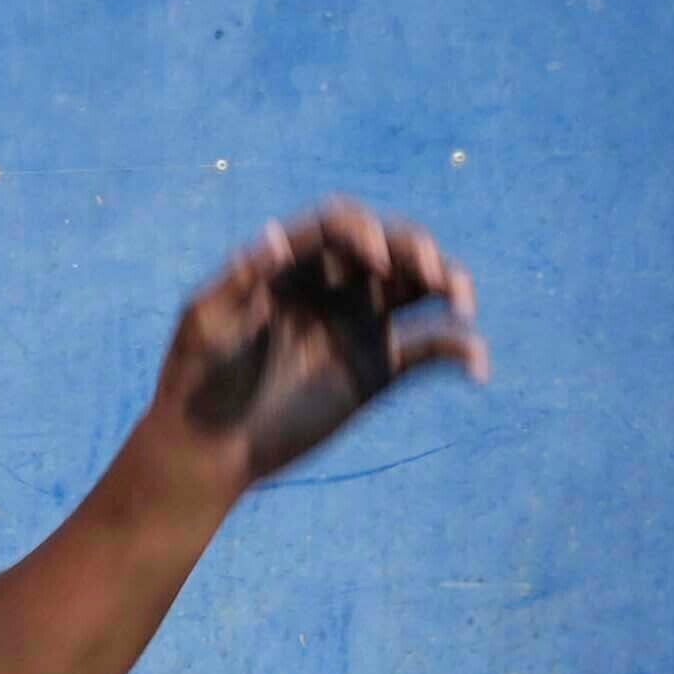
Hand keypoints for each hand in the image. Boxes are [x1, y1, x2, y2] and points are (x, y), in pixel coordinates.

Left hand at [139, 205, 481, 489]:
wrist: (208, 448)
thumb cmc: (195, 379)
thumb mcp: (205, 321)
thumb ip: (240, 277)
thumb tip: (274, 234)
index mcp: (292, 264)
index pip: (341, 225)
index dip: (364, 230)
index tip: (375, 259)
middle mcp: (334, 286)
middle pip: (391, 247)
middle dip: (418, 250)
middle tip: (432, 276)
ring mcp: (360, 325)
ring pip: (420, 289)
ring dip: (450, 284)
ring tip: (462, 304)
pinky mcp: (381, 369)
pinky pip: (433, 349)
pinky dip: (462, 350)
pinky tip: (477, 368)